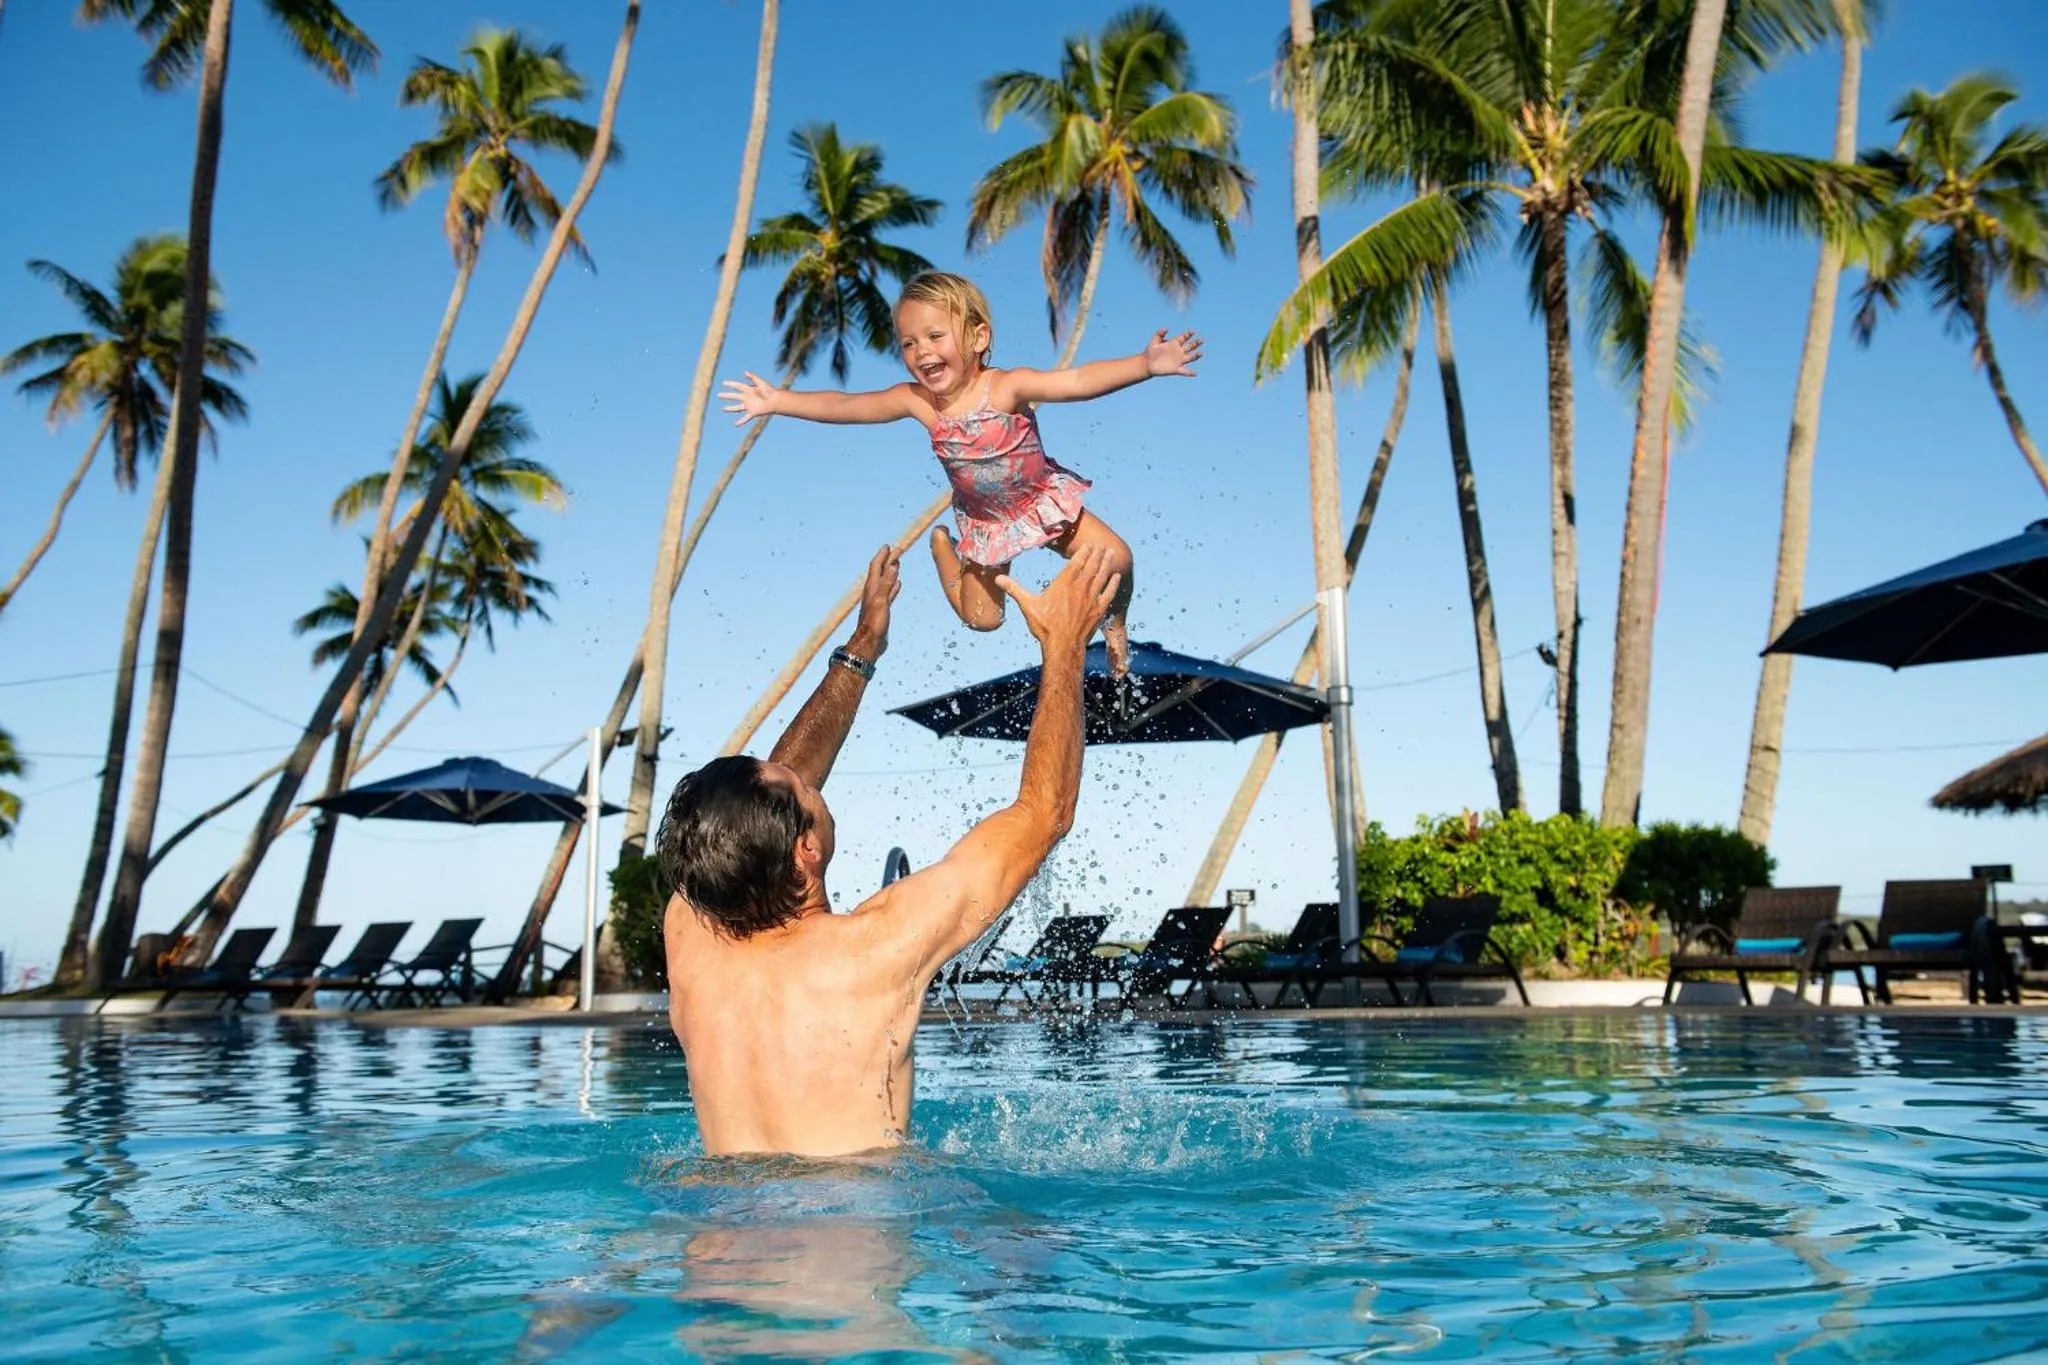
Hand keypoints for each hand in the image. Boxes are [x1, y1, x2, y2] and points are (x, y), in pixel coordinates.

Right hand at [719, 372, 778, 424]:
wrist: (775, 401)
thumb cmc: (769, 390)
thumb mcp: (760, 382)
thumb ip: (753, 377)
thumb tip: (745, 372)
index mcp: (748, 390)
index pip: (737, 386)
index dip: (730, 384)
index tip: (724, 383)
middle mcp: (747, 398)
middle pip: (734, 397)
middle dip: (727, 396)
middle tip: (719, 395)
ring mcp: (749, 406)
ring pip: (737, 408)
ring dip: (730, 408)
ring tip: (723, 409)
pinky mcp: (753, 413)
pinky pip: (745, 418)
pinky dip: (740, 422)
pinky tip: (735, 425)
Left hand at [846, 546, 901, 659]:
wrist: (869, 642)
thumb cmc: (873, 623)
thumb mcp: (881, 601)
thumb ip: (886, 583)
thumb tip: (893, 565)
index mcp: (872, 588)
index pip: (876, 566)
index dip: (882, 555)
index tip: (889, 546)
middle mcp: (873, 591)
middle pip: (881, 571)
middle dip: (888, 560)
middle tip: (898, 550)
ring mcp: (877, 600)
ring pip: (885, 581)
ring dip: (891, 571)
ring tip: (897, 564)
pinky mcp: (882, 609)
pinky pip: (889, 593)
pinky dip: (893, 586)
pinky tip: (898, 584)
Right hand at [995, 544, 1120, 656]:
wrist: (1063, 647)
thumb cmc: (1044, 627)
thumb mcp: (1028, 606)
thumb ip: (1014, 589)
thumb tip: (997, 579)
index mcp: (1064, 583)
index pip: (1077, 562)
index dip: (1084, 551)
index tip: (1090, 544)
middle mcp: (1080, 587)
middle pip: (1091, 565)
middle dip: (1097, 553)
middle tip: (1101, 545)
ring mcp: (1091, 598)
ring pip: (1102, 575)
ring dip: (1106, 563)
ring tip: (1109, 553)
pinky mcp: (1099, 610)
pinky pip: (1108, 593)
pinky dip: (1113, 583)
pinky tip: (1116, 576)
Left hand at [1142, 328, 1201, 377]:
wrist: (1147, 364)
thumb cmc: (1150, 351)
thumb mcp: (1154, 341)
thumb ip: (1159, 334)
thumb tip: (1166, 328)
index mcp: (1174, 343)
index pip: (1184, 338)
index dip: (1188, 335)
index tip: (1192, 332)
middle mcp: (1178, 352)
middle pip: (1190, 347)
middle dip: (1196, 343)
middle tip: (1201, 340)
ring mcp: (1178, 360)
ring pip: (1190, 358)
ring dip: (1196, 356)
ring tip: (1200, 353)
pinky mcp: (1176, 369)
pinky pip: (1184, 371)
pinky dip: (1189, 373)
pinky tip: (1195, 373)